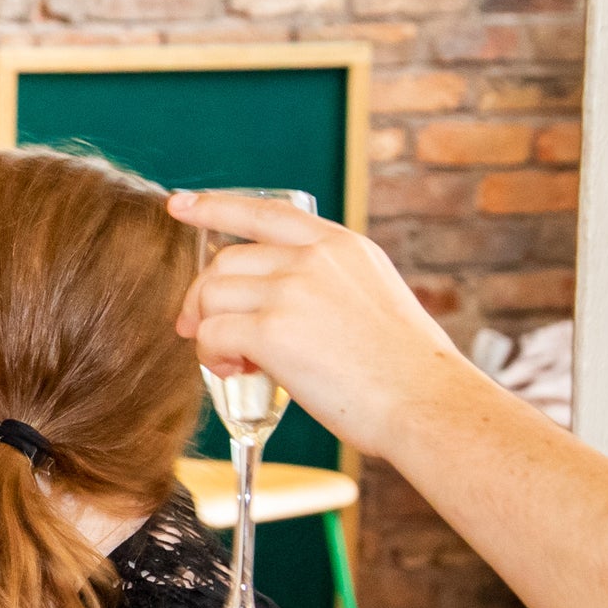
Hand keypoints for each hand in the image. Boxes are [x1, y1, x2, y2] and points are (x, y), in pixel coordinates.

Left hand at [171, 191, 471, 455]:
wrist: (428, 403)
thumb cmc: (404, 369)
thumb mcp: (372, 296)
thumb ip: (325, 283)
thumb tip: (269, 301)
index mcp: (340, 245)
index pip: (264, 212)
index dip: (214, 206)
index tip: (180, 204)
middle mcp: (313, 258)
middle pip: (224, 262)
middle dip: (203, 298)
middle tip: (201, 331)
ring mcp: (291, 290)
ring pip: (211, 297)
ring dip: (207, 331)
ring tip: (233, 361)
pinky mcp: (272, 331)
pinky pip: (211, 334)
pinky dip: (211, 357)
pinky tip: (235, 371)